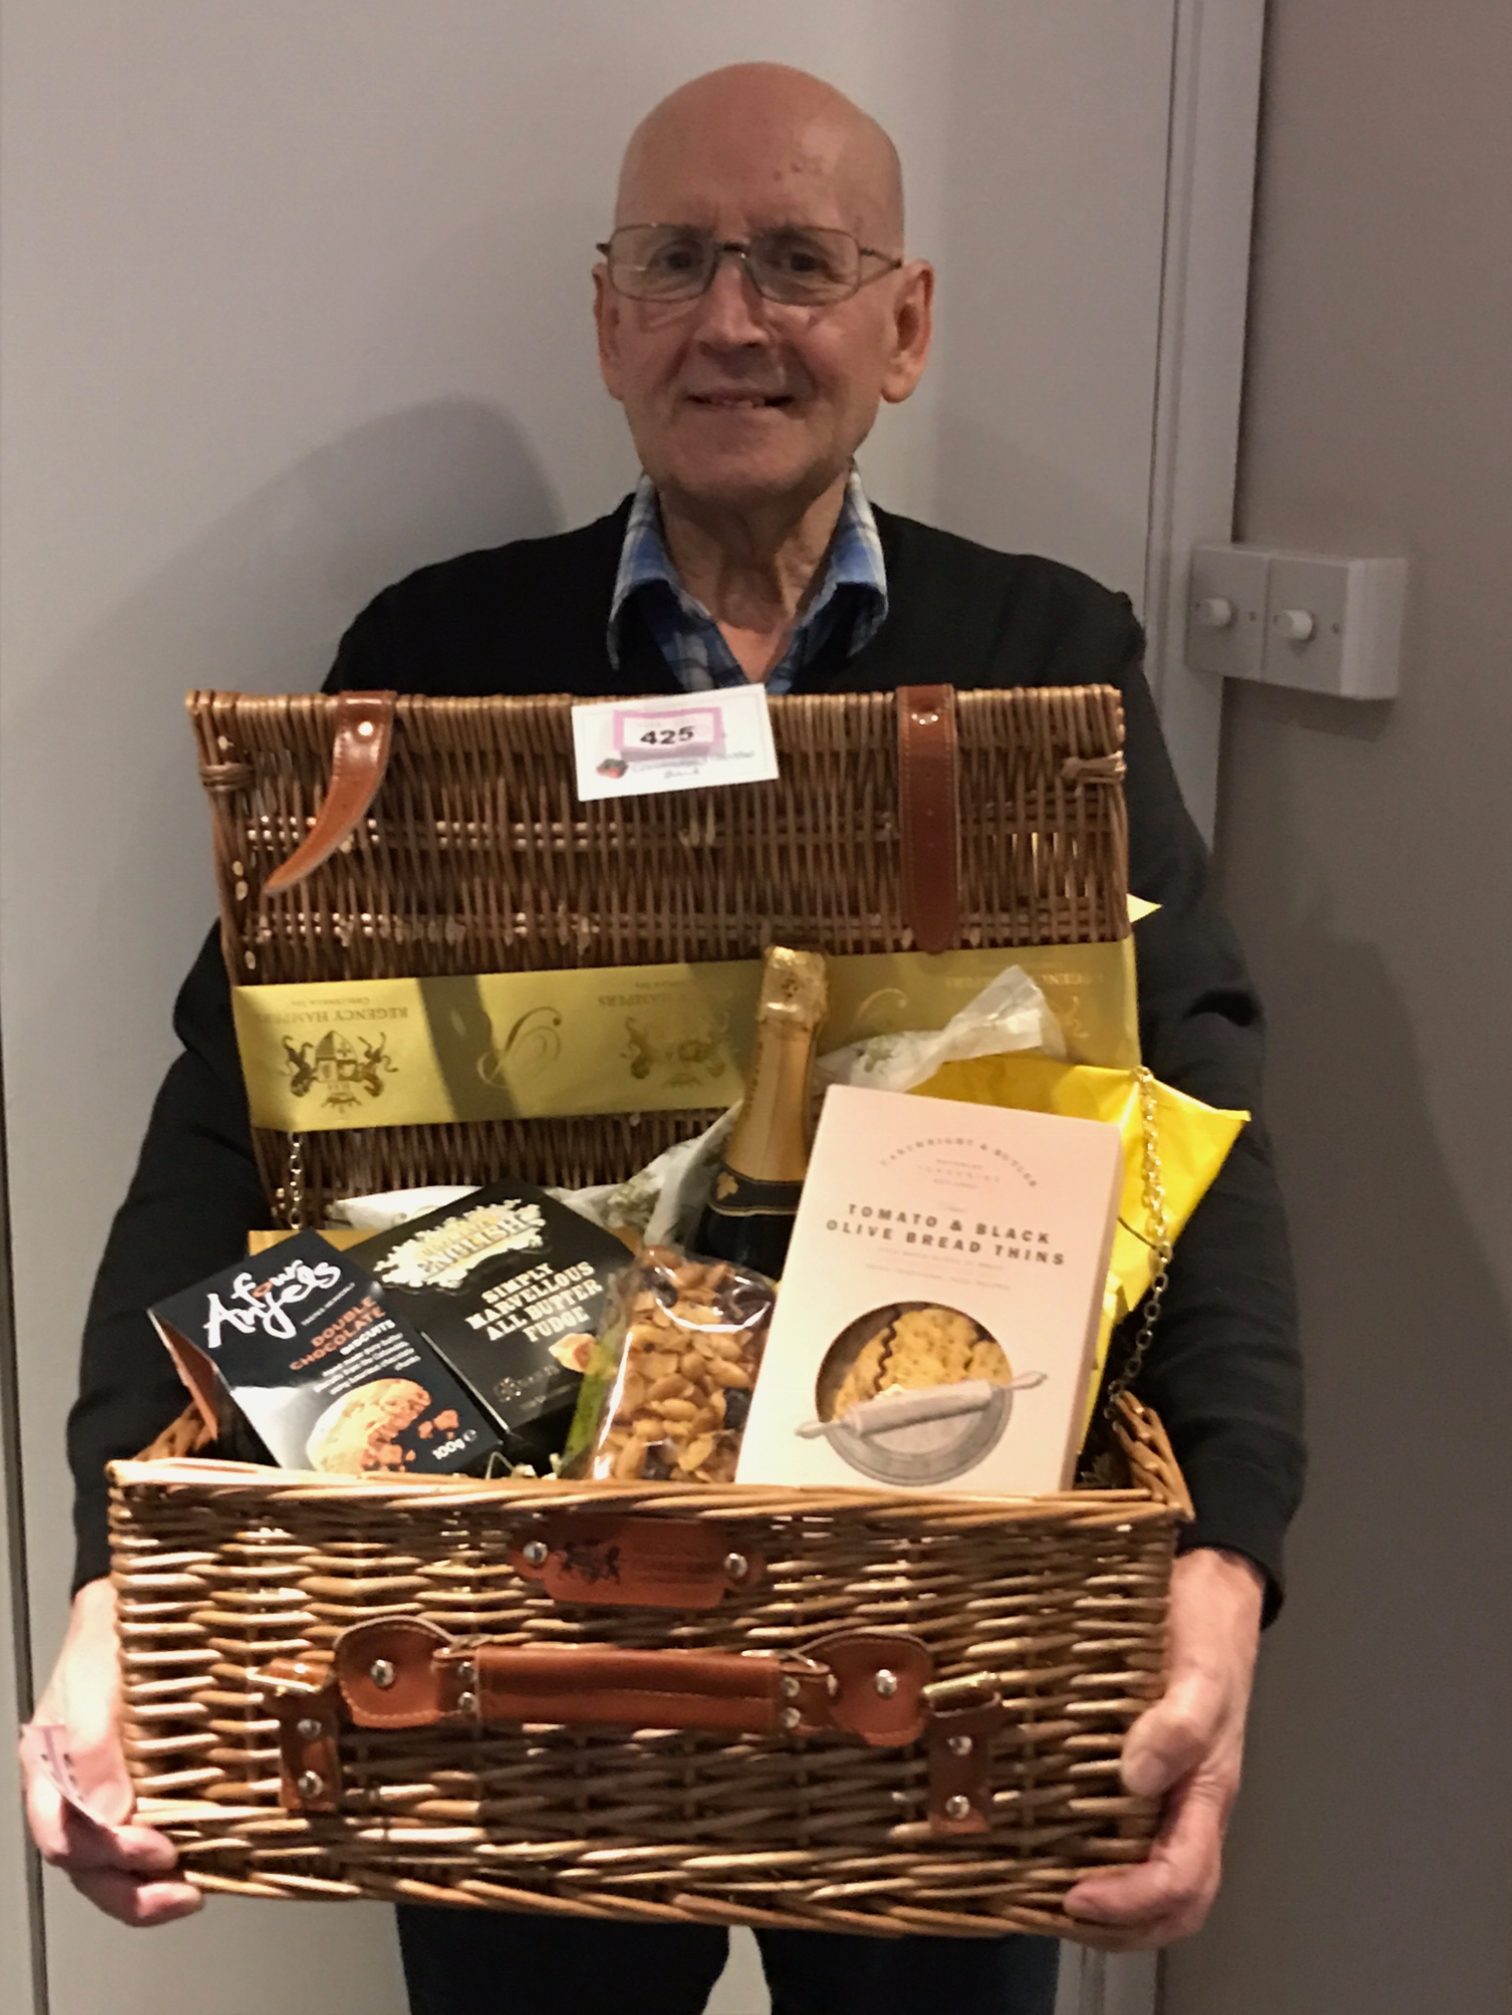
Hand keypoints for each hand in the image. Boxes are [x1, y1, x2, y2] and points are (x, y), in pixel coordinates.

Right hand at [19, 1578, 202, 1926]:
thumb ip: (93, 1742)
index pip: (62, 1836)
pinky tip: (206, 1865)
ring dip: (151, 1890)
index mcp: (49, 1768)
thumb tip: (112, 1813)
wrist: (140, 1604)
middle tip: (179, 1893)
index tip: (154, 1848)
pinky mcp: (152, 1787)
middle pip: (87, 1868)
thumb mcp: (93, 1675)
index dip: (105, 1855)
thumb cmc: (107, 1636)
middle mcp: (76, 1790)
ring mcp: (111, 1792)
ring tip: (191, 1894)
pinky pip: (153, 1836)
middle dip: (130, 1893)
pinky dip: (175, 1861)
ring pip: (116, 1866)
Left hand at [1064, 1545, 1264, 1946]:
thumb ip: (1178, 1725)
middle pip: (1172, 1903)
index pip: (1181, 1880)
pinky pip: (1120, 1833)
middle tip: (1055, 1915)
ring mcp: (1164, 1791)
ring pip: (1148, 1876)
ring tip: (1044, 1898)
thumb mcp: (1199, 1673)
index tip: (1075, 1897)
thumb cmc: (1207, 1633)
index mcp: (1207, 1792)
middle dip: (1121, 1927)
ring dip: (1105, 1906)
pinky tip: (1044, 1844)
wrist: (1206, 1588)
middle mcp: (1186, 1804)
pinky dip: (1089, 1857)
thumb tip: (1135, 1779)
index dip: (1130, 1902)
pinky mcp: (1137, 1769)